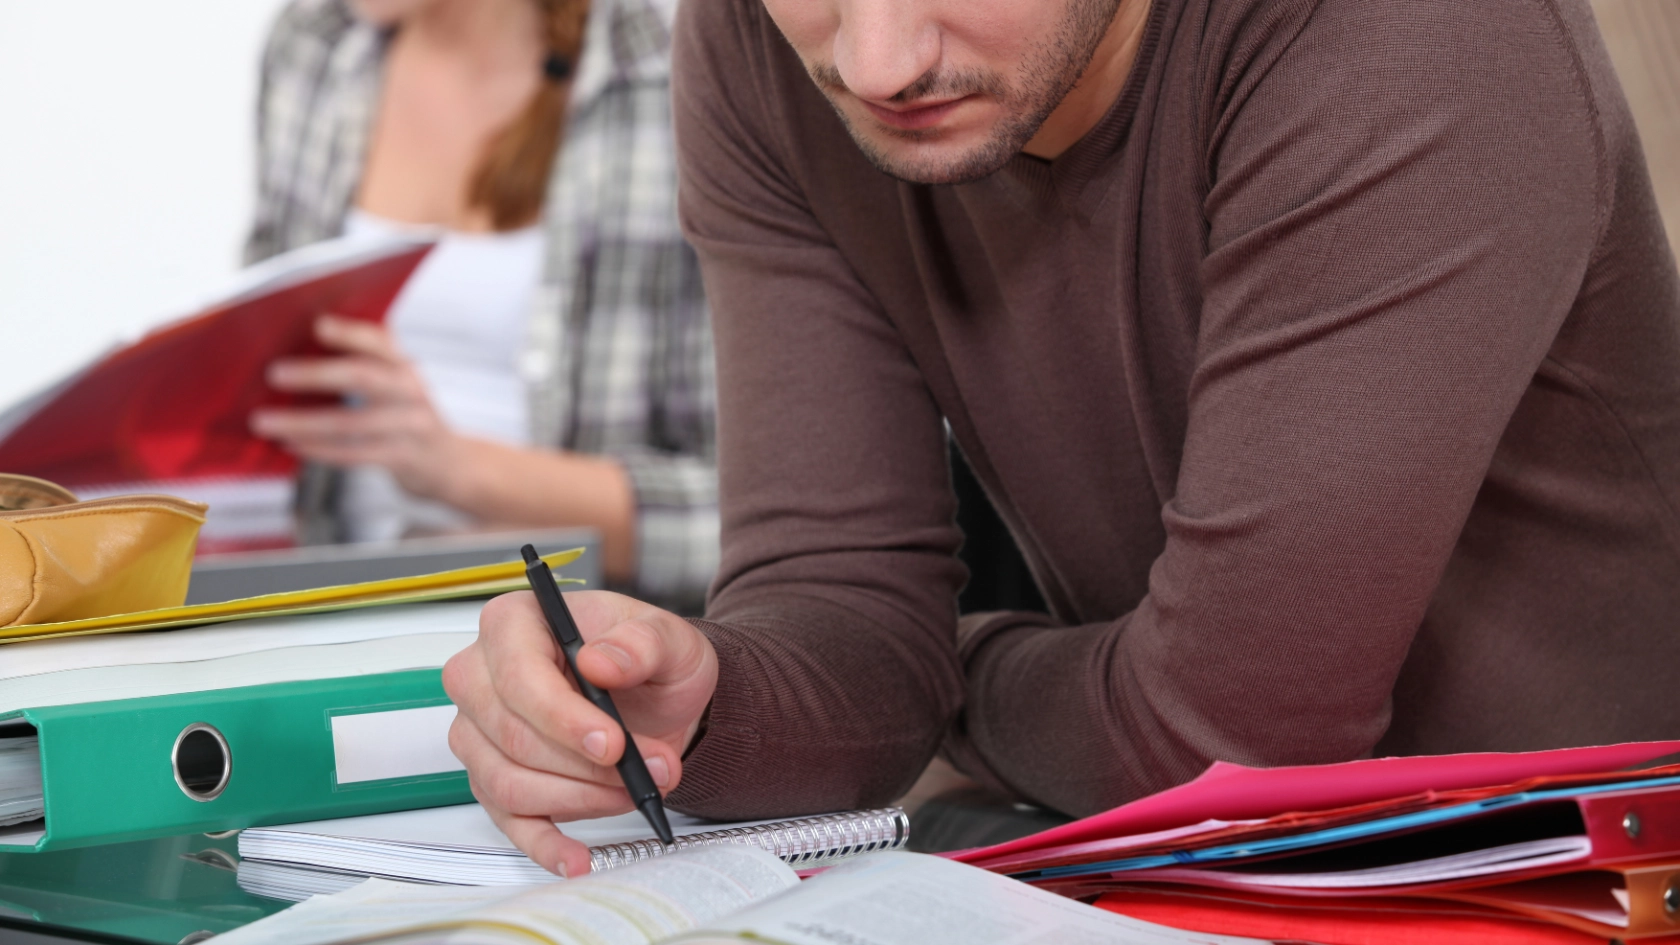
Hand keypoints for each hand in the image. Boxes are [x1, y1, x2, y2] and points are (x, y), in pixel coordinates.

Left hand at [250, 315, 465, 497]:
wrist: (450, 463)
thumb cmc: (407, 416)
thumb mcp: (397, 384)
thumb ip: (364, 366)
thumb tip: (296, 352)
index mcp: (405, 366)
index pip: (380, 342)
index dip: (350, 333)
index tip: (317, 324)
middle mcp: (411, 392)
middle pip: (363, 377)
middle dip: (315, 374)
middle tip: (274, 373)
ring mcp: (410, 426)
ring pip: (350, 424)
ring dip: (302, 423)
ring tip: (264, 422)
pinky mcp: (403, 458)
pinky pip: (353, 455)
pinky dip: (318, 451)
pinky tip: (290, 445)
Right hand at [443, 590, 717, 876]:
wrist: (656, 695)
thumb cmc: (647, 657)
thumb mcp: (666, 637)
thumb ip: (640, 642)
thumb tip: (601, 662)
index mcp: (513, 623)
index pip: (518, 676)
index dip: (563, 717)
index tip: (614, 743)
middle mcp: (481, 675)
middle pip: (512, 736)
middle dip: (586, 765)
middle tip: (649, 769)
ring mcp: (479, 732)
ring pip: (509, 782)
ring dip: (580, 798)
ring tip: (637, 790)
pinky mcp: (493, 777)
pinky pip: (507, 820)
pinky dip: (544, 843)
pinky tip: (576, 856)